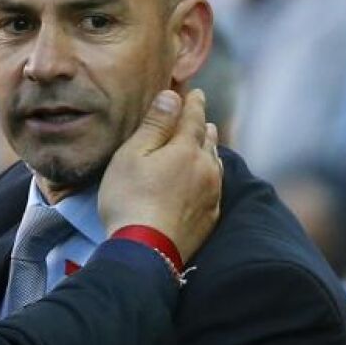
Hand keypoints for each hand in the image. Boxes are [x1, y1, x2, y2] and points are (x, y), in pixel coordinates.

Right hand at [98, 88, 222, 262]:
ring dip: (210, 150)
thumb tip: (173, 96)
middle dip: (203, 125)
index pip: (193, 118)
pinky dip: (210, 176)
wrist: (146, 252)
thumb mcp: (132, 156)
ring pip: (215, 163)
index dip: (193, 103)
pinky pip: (215, 188)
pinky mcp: (210, 218)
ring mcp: (211, 195)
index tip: (195, 92)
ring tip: (207, 142)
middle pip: (208, 140)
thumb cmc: (130, 200)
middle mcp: (206, 168)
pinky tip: (206, 180)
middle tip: (200, 117)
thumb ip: (155, 125)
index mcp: (186, 149)